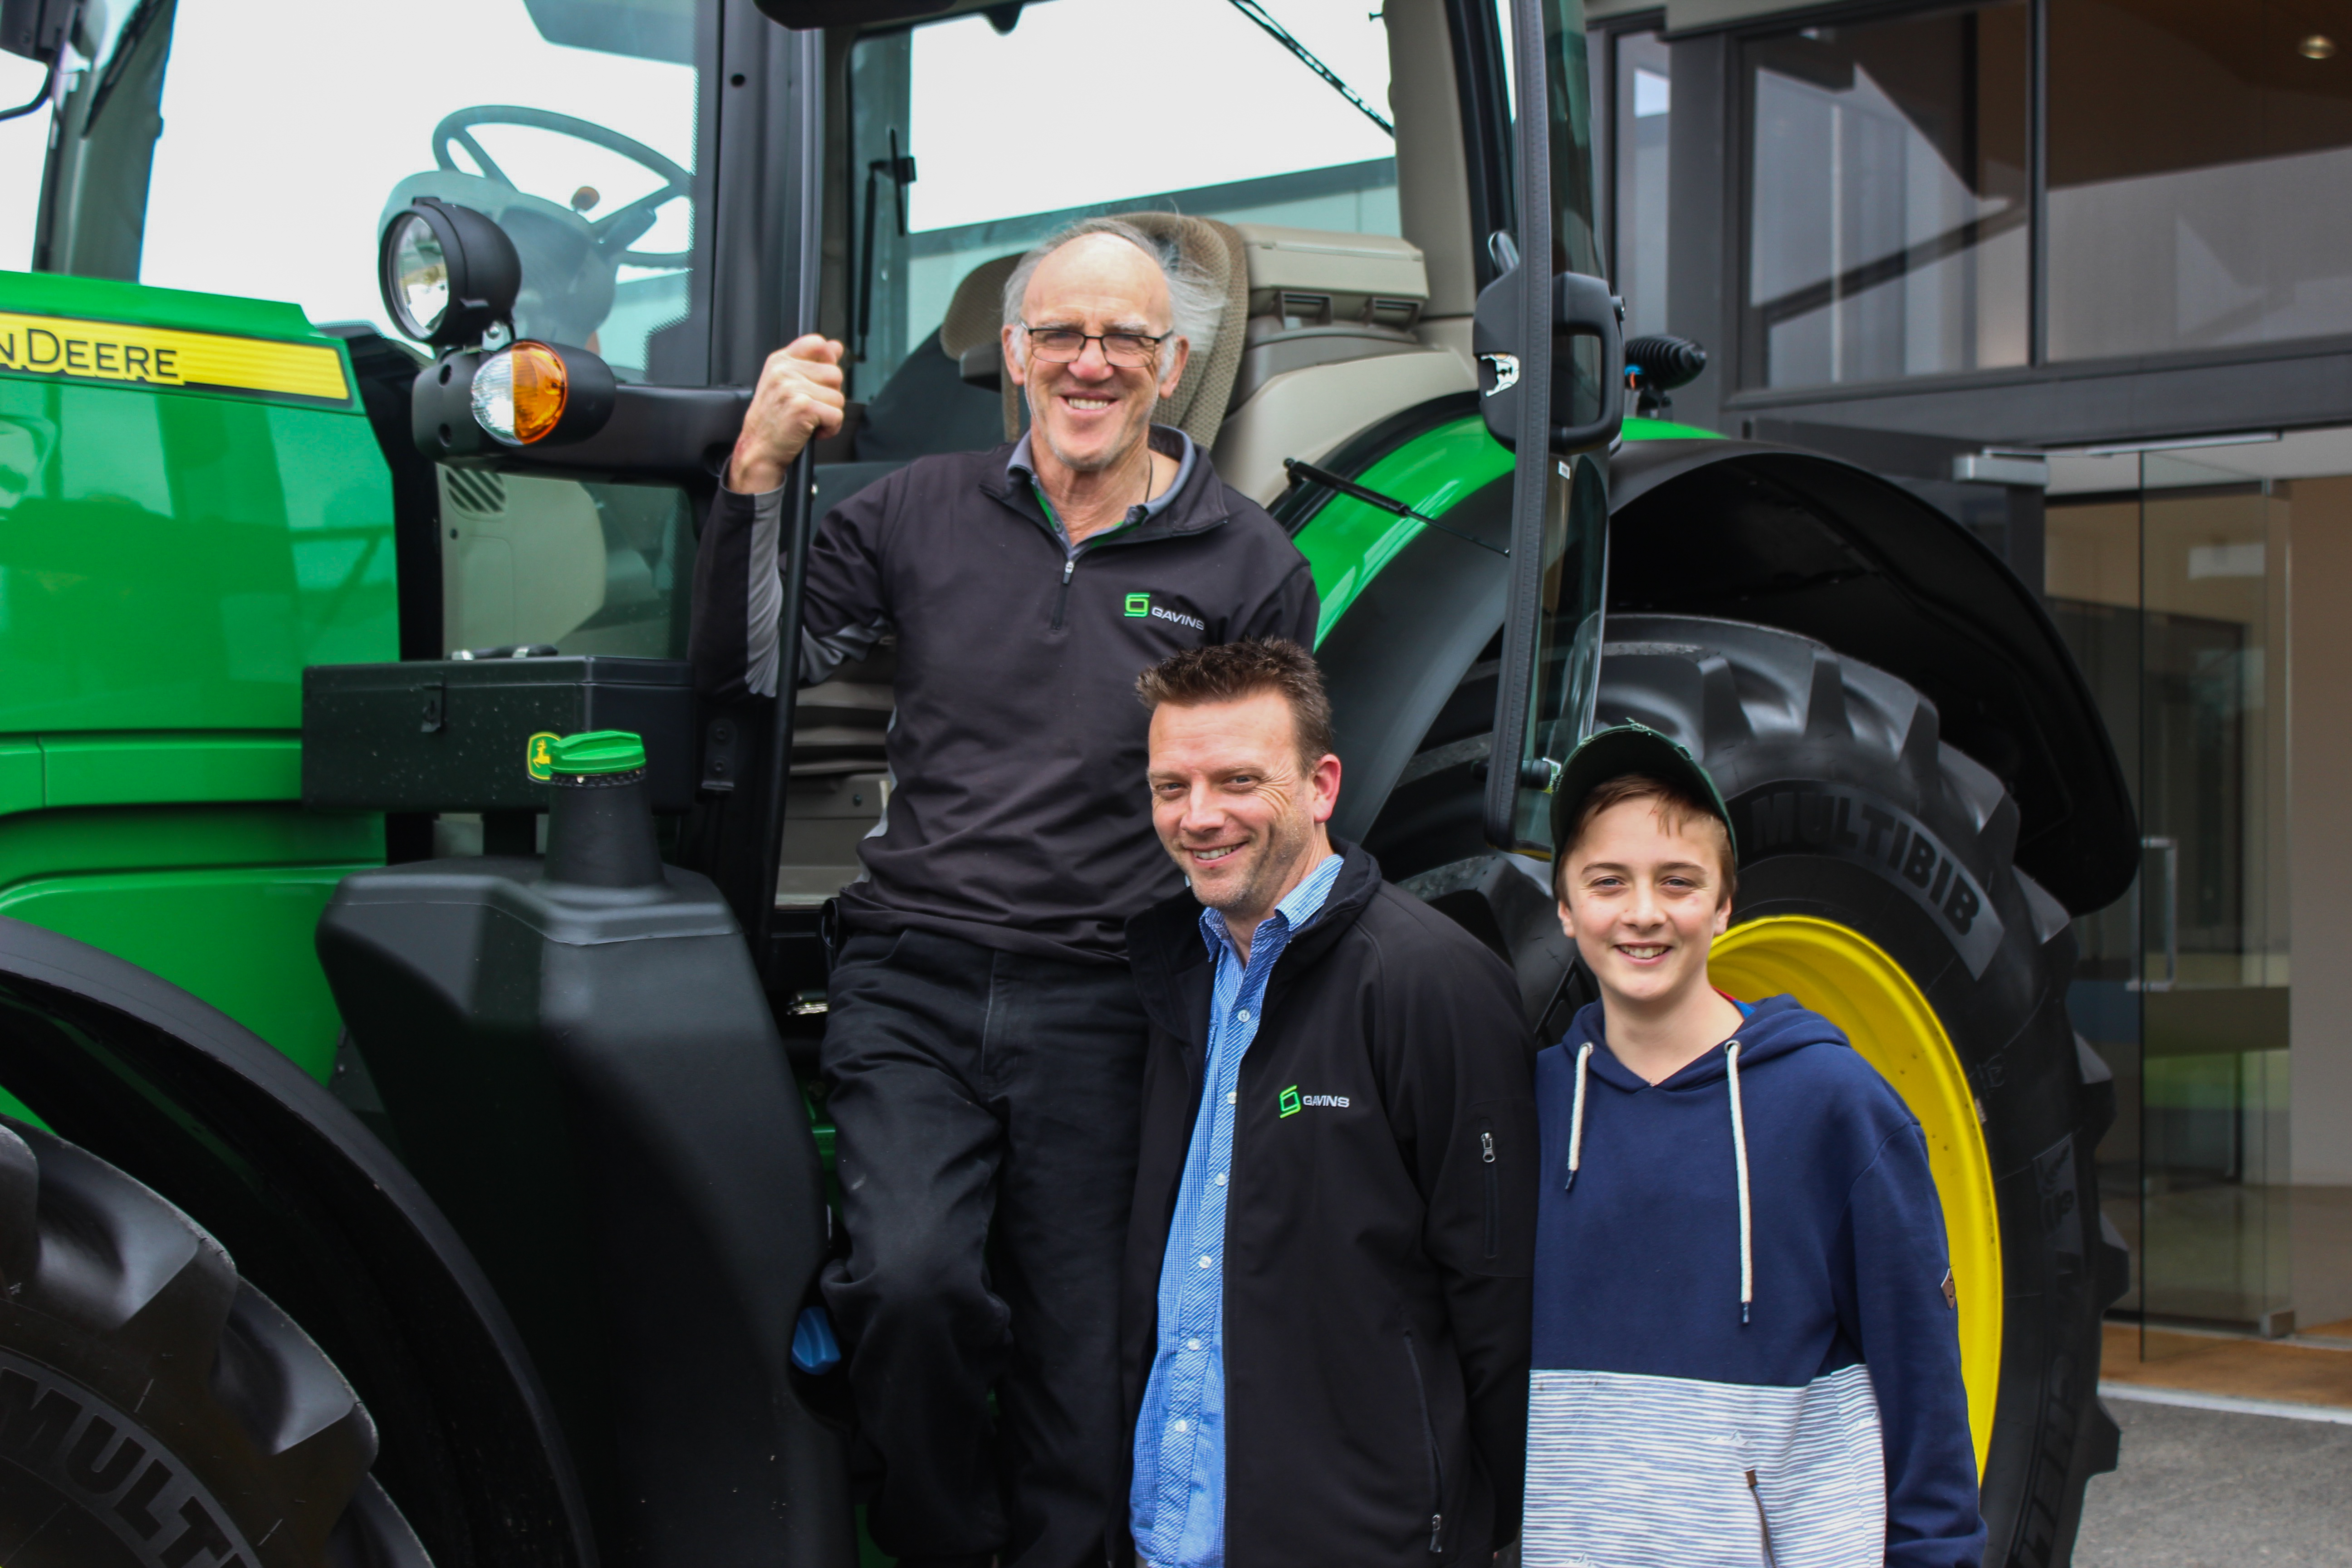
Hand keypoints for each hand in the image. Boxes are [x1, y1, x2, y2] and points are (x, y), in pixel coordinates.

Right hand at [728, 334, 845, 492]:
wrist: (759, 447)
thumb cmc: (773, 419)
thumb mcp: (787, 383)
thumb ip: (812, 362)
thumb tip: (836, 346)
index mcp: (780, 361)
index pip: (817, 343)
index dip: (828, 360)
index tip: (822, 378)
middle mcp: (785, 371)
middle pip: (835, 373)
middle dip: (830, 394)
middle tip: (810, 406)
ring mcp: (793, 387)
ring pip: (838, 396)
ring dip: (829, 414)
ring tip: (809, 420)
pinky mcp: (803, 407)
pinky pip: (837, 415)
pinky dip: (830, 428)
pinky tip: (813, 430)